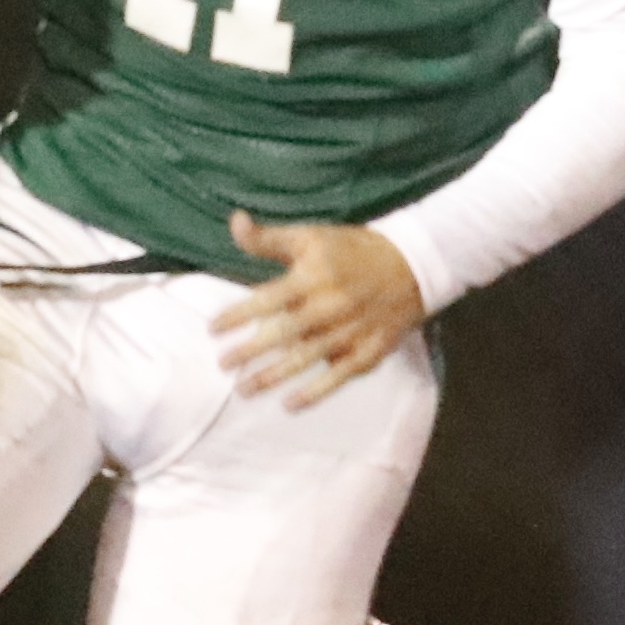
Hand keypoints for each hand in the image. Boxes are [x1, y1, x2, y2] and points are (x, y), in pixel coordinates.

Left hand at [210, 212, 425, 408]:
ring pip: (306, 358)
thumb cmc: (351, 251)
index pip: (268, 299)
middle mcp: (331, 305)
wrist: (412, 266)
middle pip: (284, 333)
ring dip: (274, 376)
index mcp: (314, 275)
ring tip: (244, 390)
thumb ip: (268, 238)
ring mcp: (351, 331)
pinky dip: (316, 392)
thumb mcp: (311, 236)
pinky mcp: (368, 351)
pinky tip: (290, 404)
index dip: (238, 315)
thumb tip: (235, 220)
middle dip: (251, 351)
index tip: (212, 329)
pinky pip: (338, 376)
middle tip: (222, 365)